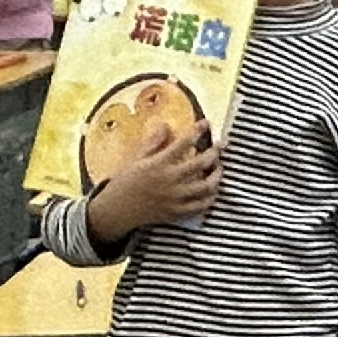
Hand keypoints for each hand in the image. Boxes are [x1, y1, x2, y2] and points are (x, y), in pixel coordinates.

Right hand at [84, 132, 221, 240]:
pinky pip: (200, 206)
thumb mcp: (136, 159)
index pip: (184, 143)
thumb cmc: (125, 182)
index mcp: (159, 165)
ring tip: (218, 168)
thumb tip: (166, 125)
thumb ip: (153, 142)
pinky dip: (209, 198)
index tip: (206, 123)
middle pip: (201, 163)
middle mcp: (170, 181)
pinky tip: (212, 191)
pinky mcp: (176, 213)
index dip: (197, 131)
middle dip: (215, 151)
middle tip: (221, 144)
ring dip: (216, 175)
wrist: (116, 211)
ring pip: (206, 187)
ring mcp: (175, 199)